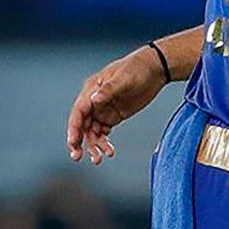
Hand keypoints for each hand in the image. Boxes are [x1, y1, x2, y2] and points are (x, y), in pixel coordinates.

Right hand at [66, 46, 167, 164]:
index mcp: (92, 89)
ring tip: (99, 159)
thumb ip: (109, 89)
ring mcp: (103, 110)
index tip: (73, 143)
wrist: (155, 69)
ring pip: (92, 132)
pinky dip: (104, 143)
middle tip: (78, 157)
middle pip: (81, 125)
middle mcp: (94, 101)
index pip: (78, 111)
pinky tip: (110, 151)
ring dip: (93, 146)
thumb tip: (93, 99)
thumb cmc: (138, 69)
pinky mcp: (113, 116)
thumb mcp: (124, 78)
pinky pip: (103, 133)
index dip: (74, 128)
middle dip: (78, 142)